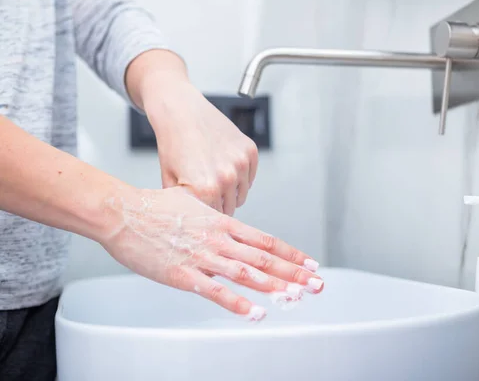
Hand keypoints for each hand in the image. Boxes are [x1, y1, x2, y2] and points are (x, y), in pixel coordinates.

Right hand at [100, 187, 322, 319]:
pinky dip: (238, 304)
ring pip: (247, 274)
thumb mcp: (193, 202)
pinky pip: (215, 291)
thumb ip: (213, 214)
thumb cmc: (155, 206)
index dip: (291, 253)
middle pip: (264, 258)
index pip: (266, 240)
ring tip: (296, 298)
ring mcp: (202, 256)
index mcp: (222, 223)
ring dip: (274, 287)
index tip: (310, 263)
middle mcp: (219, 239)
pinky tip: (255, 314)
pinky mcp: (183, 274)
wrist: (124, 212)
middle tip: (316, 284)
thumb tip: (225, 219)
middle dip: (294, 273)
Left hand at [126, 50, 257, 215]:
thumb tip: (191, 226)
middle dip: (217, 203)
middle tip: (203, 189)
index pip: (213, 220)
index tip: (200, 210)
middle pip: (229, 209)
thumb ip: (183, 208)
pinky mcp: (250, 150)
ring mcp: (240, 163)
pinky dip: (240, 175)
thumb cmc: (172, 143)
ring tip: (211, 175)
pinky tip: (222, 163)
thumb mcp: (169, 181)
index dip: (204, 216)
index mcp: (205, 189)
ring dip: (230, 191)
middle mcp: (226, 177)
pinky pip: (250, 177)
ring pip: (241, 195)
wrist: (180, 111)